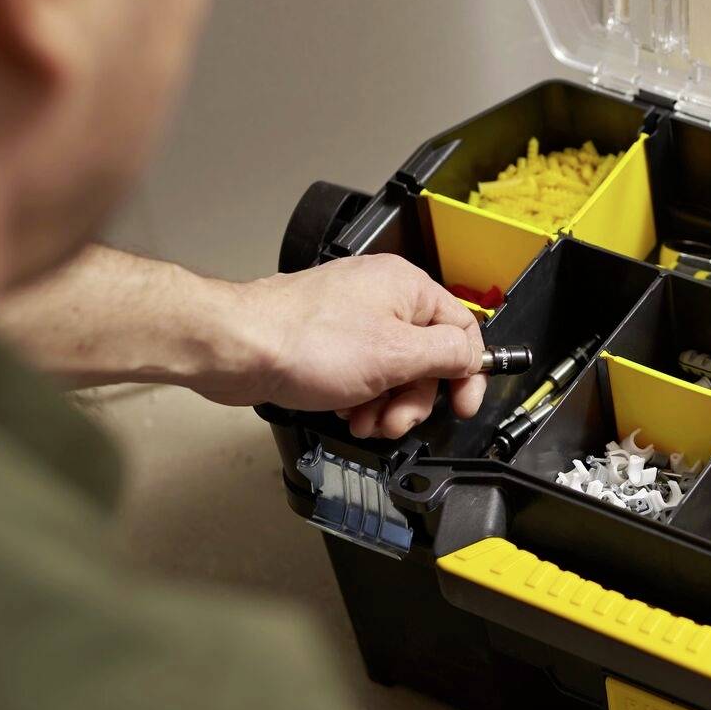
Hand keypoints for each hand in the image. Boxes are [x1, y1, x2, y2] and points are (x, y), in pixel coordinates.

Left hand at [215, 255, 487, 438]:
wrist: (237, 348)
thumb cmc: (305, 341)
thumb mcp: (396, 354)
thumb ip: (446, 354)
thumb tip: (472, 356)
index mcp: (407, 288)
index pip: (462, 329)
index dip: (468, 372)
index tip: (464, 404)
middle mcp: (382, 297)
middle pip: (426, 357)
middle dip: (413, 398)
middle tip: (395, 421)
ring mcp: (352, 318)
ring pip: (393, 370)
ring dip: (385, 404)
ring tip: (363, 420)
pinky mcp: (326, 340)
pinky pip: (361, 373)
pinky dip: (359, 397)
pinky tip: (344, 409)